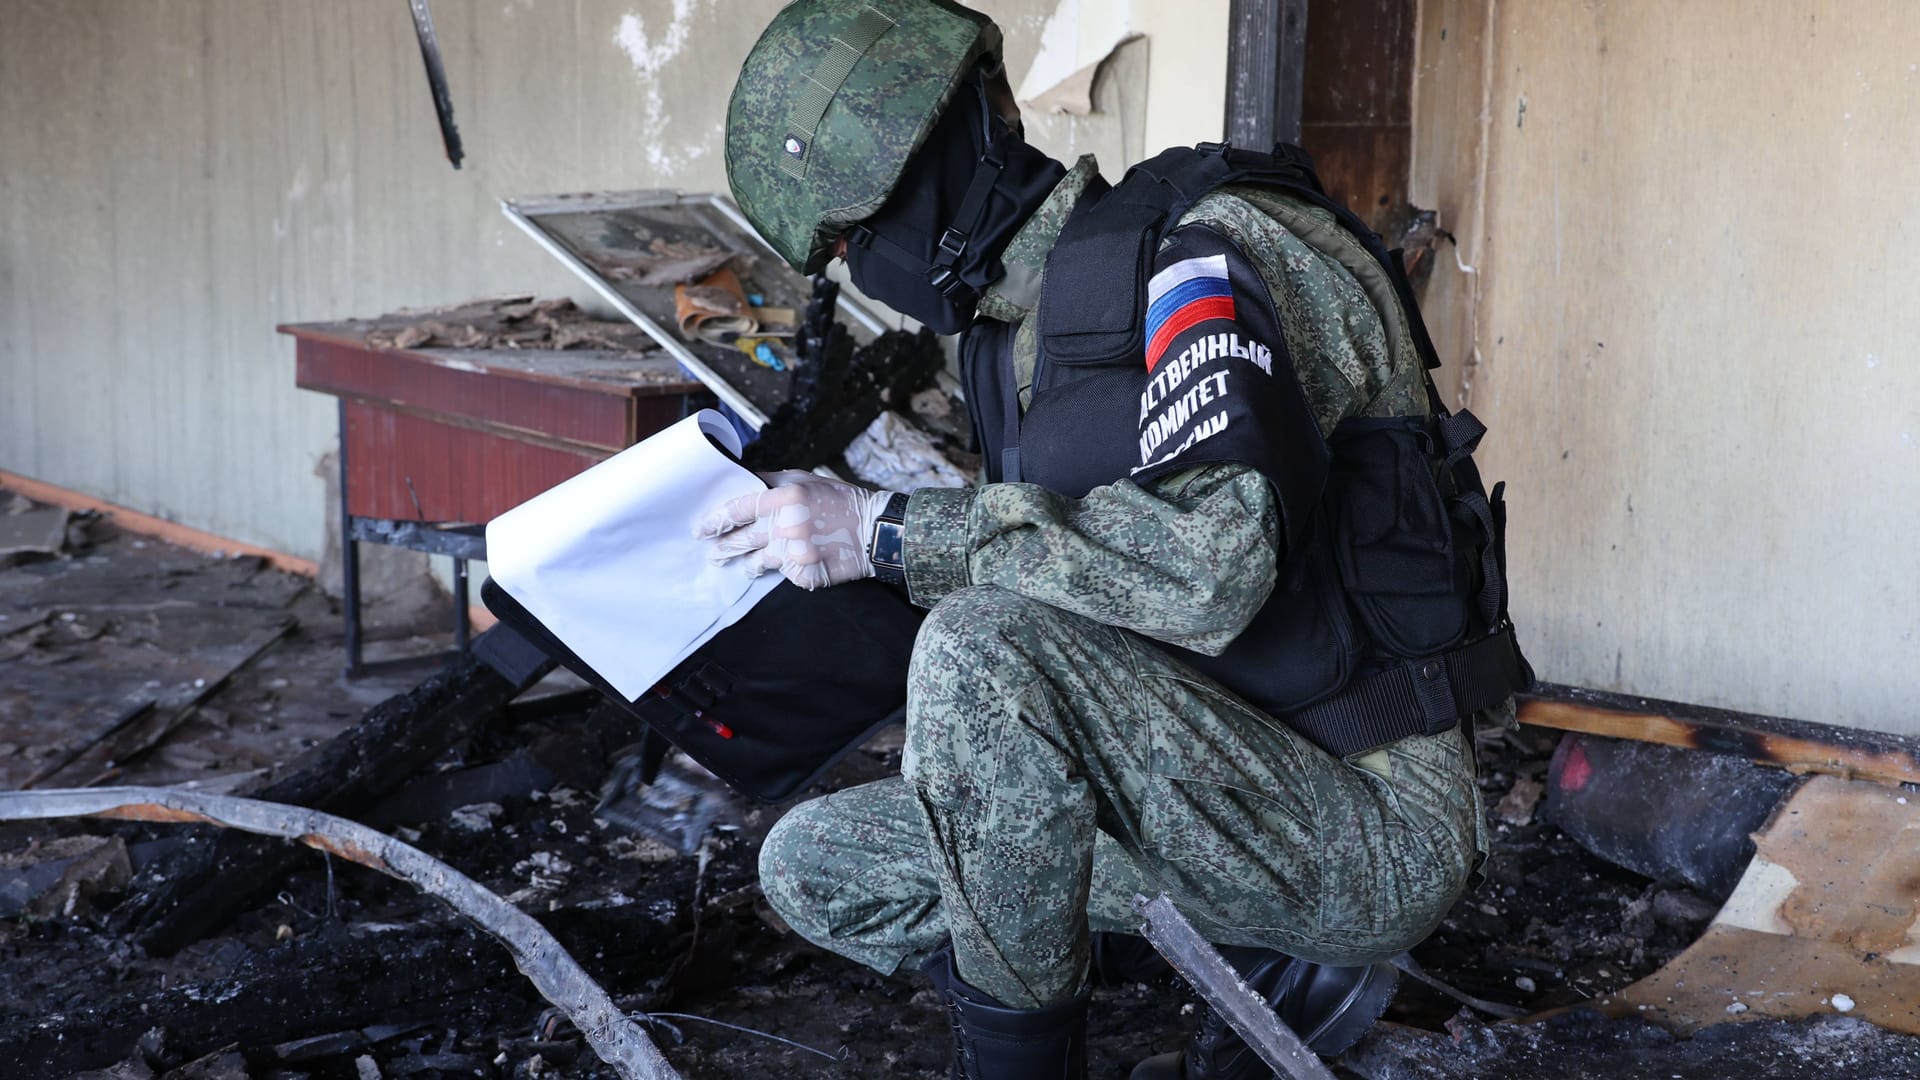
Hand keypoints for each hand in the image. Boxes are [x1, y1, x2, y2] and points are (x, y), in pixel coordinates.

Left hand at [694, 471, 899, 590]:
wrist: (874, 531)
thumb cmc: (839, 501)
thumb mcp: (805, 479)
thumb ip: (771, 481)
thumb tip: (742, 483)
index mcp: (785, 498)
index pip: (738, 509)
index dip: (716, 520)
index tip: (702, 528)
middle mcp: (786, 526)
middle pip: (741, 539)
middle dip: (722, 547)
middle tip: (711, 552)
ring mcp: (795, 553)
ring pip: (757, 562)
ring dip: (745, 564)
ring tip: (739, 565)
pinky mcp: (804, 574)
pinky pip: (782, 575)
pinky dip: (781, 571)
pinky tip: (784, 567)